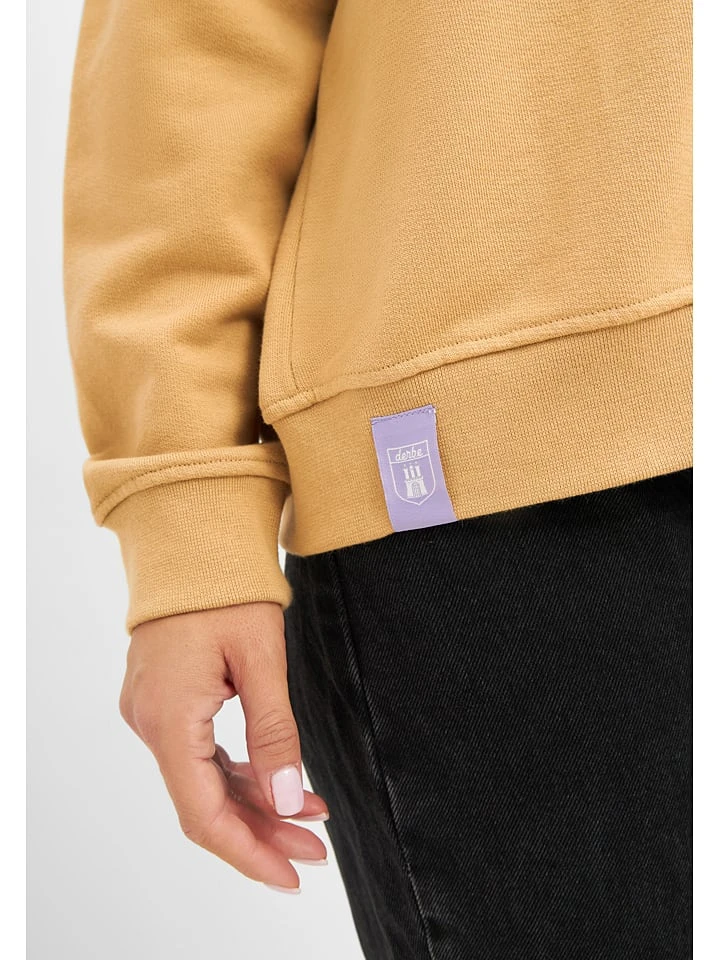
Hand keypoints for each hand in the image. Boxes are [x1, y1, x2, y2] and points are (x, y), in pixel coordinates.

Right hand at [119, 601, 328, 892]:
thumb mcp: (262, 659)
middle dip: (261, 830)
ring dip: (254, 801)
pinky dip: (238, 771)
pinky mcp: (165, 700)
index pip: (203, 813)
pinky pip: (198, 752)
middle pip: (204, 802)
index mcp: (169, 717)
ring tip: (311, 814)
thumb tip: (287, 802)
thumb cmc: (228, 588)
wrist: (193, 538)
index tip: (291, 875)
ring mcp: (153, 711)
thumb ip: (274, 733)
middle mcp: (150, 722)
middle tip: (315, 849)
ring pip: (203, 779)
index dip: (247, 852)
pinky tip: (278, 779)